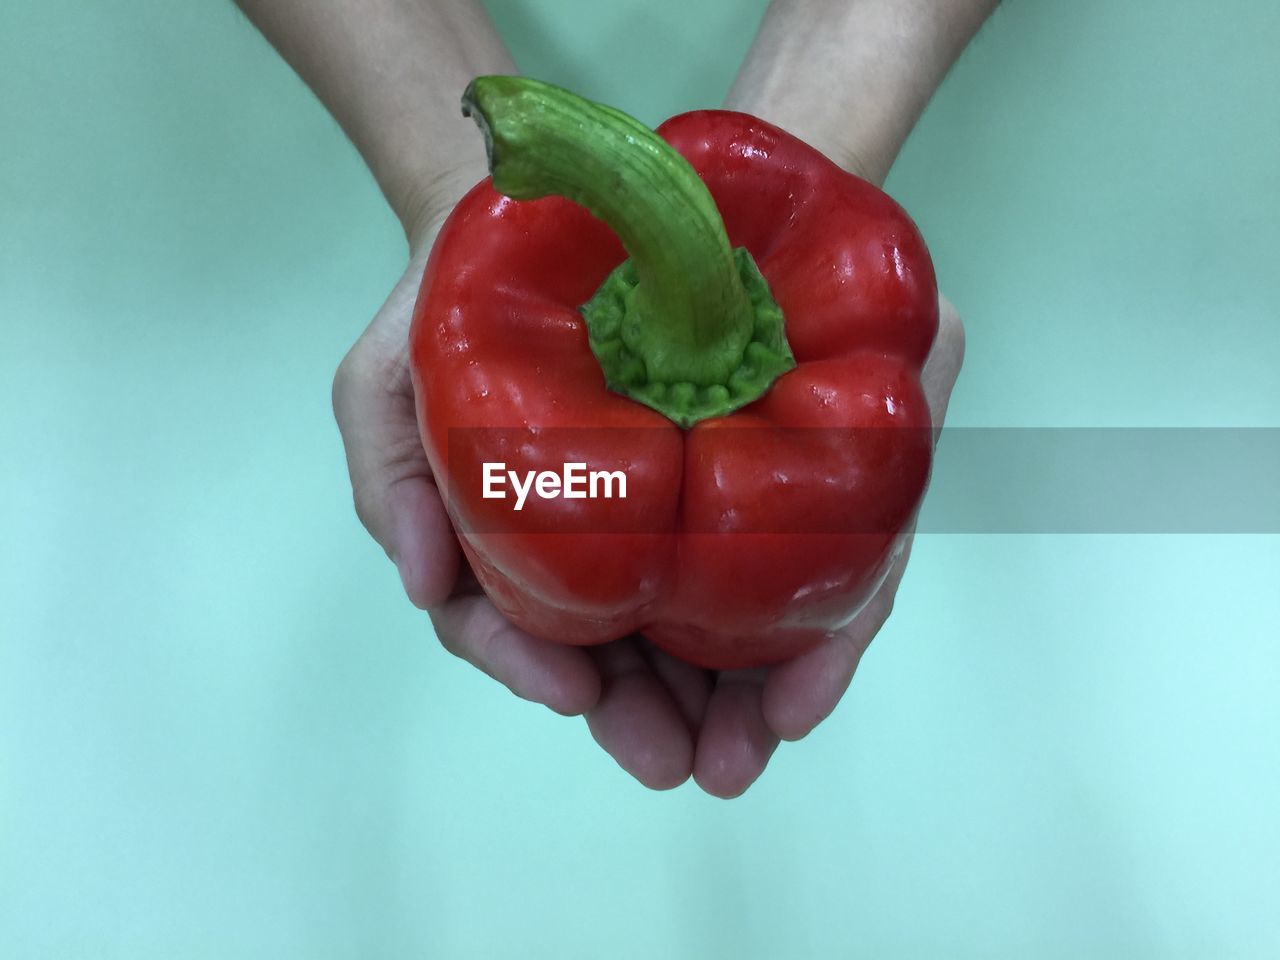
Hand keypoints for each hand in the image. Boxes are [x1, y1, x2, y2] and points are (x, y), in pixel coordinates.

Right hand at [333, 203, 963, 793]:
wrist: (549, 223)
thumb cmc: (458, 311)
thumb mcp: (388, 382)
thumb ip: (392, 479)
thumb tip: (426, 584)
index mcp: (512, 547)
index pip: (518, 629)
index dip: (537, 665)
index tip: (573, 689)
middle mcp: (594, 552)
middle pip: (623, 658)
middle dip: (648, 719)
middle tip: (679, 763)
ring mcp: (672, 527)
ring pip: (703, 639)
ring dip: (725, 706)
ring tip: (744, 751)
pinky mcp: (751, 492)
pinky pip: (776, 575)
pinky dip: (792, 635)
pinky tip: (803, 677)